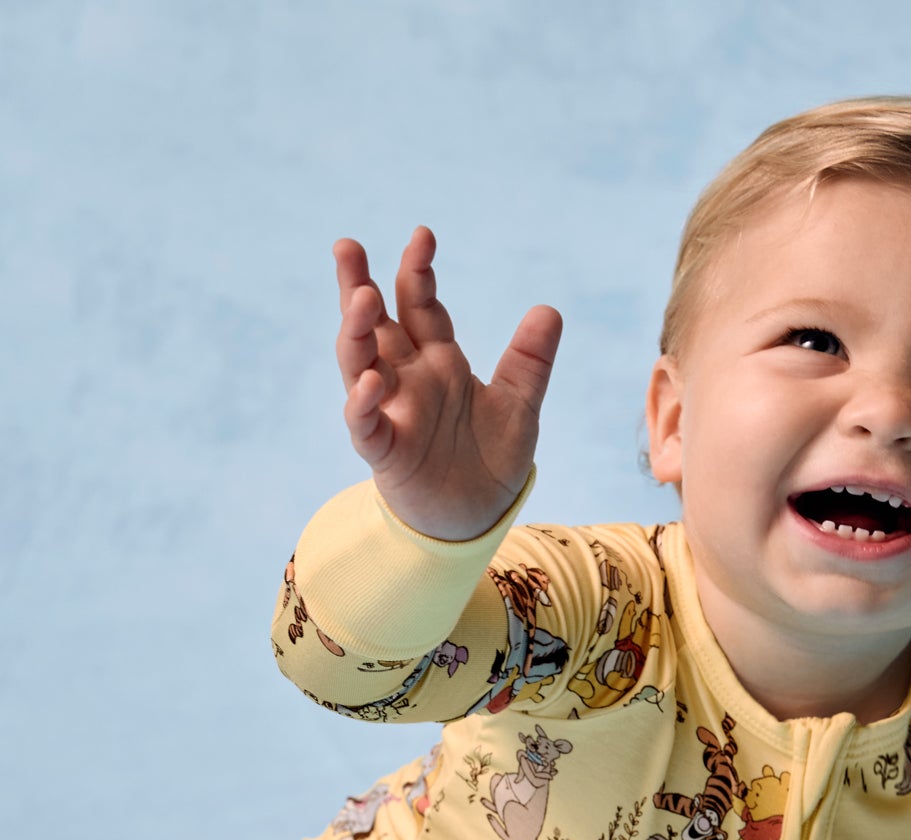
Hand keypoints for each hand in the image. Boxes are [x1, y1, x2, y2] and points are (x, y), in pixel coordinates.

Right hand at [333, 227, 562, 538]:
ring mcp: (392, 412)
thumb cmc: (491, 460)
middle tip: (346, 247)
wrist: (478, 518)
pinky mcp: (385, 451)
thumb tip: (549, 310)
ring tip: (360, 298)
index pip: (420, 306)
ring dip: (355, 332)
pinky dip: (362, 404)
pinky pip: (365, 425)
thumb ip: (530, 362)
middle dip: (358, 286)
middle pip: (375, 325)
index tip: (423, 236)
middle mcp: (409, 380)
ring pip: (359, 364)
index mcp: (439, 361)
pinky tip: (369, 383)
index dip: (418, 272)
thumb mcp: (520, 406)